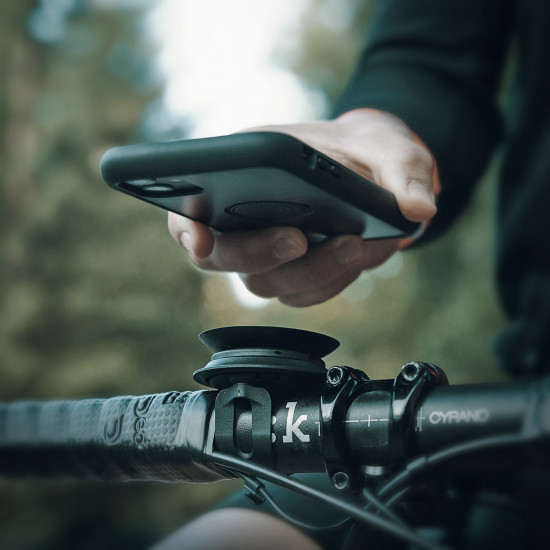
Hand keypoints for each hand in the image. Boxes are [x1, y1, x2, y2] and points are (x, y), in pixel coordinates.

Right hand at [168, 109, 436, 306]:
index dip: (187, 232)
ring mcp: (271, 255)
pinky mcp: (298, 275)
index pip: (192, 214)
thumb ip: (403, 170)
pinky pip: (304, 293)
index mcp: (240, 180)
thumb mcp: (387, 145)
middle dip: (259, 253)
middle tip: (297, 238)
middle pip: (227, 259)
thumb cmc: (365, 151)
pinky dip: (330, 281)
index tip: (200, 240)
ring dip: (308, 271)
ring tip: (352, 243)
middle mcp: (246, 225)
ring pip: (270, 283)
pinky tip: (357, 255)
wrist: (379, 173)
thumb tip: (418, 209)